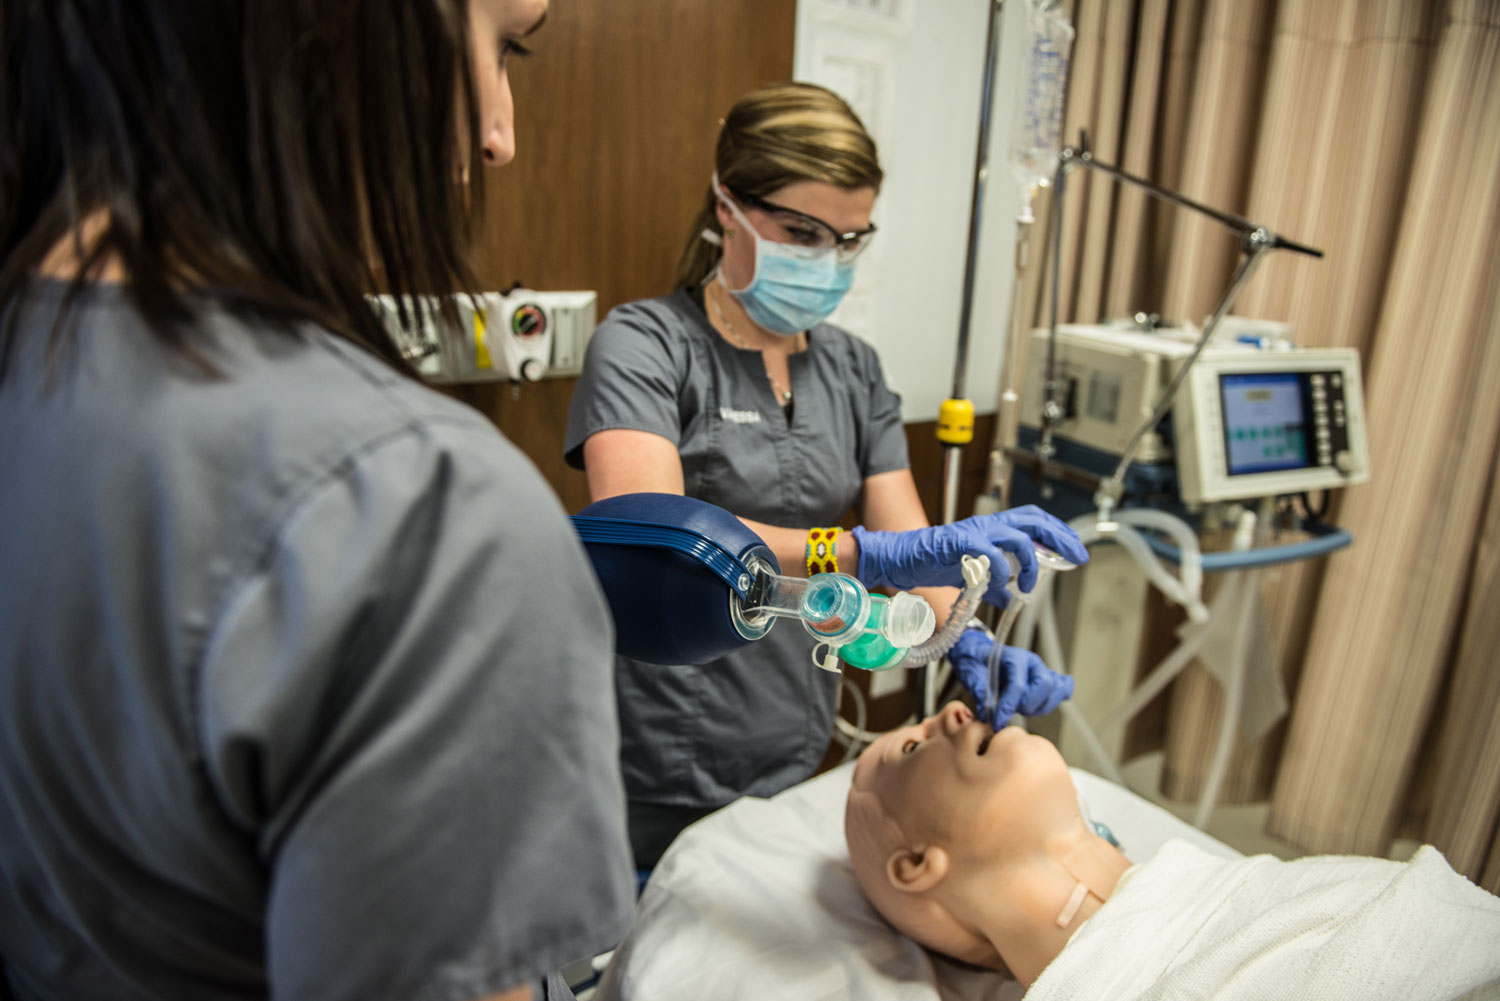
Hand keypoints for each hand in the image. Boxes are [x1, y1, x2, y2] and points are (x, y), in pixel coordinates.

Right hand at [851, 506, 1087, 607]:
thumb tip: (1011, 597)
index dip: (1057, 531)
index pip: (1033, 520)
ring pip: (1016, 537)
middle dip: (1059, 538)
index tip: (1075, 549)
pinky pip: (988, 554)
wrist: (904, 559)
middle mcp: (988, 524)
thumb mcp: (973, 574)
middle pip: (1033, 521)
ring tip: (1027, 585)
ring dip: (1029, 563)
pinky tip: (999, 585)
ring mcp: (975, 532)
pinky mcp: (960, 544)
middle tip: (1077, 556)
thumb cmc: (935, 562)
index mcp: (993, 528)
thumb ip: (995, 583)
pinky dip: (999, 571)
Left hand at [948, 629, 1074, 726]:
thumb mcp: (969, 671)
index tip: (997, 721)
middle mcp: (1031, 663)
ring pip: (1056, 690)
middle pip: (1045, 685)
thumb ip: (978, 689)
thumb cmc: (973, 660)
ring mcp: (1041, 671)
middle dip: (1028, 705)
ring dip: (1040, 706)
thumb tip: (987, 713)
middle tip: (1012, 711)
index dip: (1008, 706)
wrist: (976, 653)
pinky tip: (1037, 705)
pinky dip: (1054, 700)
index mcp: (1012, 656)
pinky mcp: (1046, 680)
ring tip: (1021, 709)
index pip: (1017, 684)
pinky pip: (1063, 689)